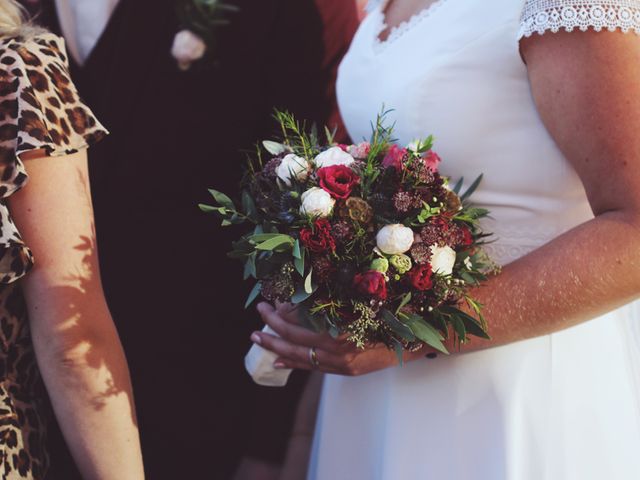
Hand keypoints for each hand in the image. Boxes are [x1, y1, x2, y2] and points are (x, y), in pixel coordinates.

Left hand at [252, 302, 430, 375]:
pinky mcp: (347, 371)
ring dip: (278, 348)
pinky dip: (296, 363)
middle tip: (257, 320)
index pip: (300, 326)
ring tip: (259, 340)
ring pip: (303, 359)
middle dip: (273, 331)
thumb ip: (329, 301)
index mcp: (341, 330)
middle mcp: (340, 351)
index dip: (279, 317)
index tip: (267, 305)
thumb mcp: (358, 300)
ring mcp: (343, 364)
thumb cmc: (390, 313)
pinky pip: (315, 369)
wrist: (416, 338)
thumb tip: (296, 297)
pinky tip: (279, 359)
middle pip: (297, 343)